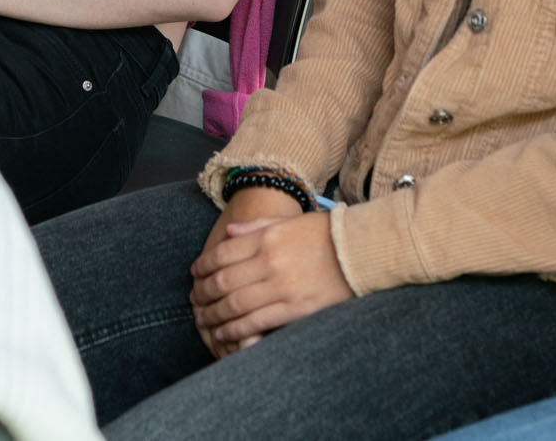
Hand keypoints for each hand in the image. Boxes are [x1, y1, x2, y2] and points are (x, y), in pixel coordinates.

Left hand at [191, 200, 352, 352]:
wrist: (361, 251)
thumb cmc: (326, 234)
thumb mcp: (289, 222)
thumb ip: (257, 227)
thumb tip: (229, 233)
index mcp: (267, 238)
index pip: (223, 253)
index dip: (203, 266)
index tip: (194, 274)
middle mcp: (270, 261)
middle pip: (224, 280)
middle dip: (203, 293)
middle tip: (194, 301)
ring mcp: (282, 286)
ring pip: (235, 304)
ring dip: (214, 314)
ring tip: (203, 320)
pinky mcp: (296, 308)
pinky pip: (257, 321)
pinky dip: (235, 329)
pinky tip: (224, 333)